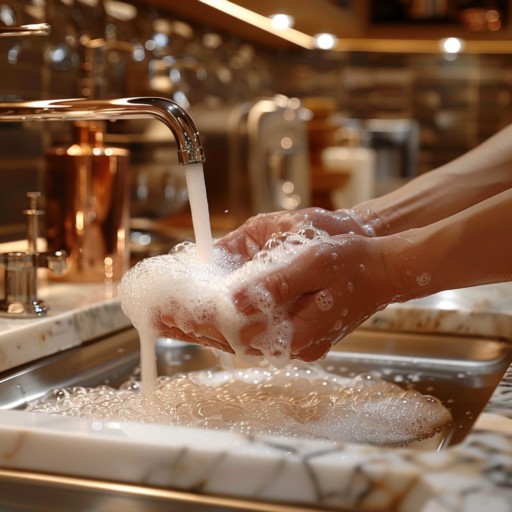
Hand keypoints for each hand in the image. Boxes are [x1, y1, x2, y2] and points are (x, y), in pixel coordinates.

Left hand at [156, 208, 379, 356]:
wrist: (382, 268)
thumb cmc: (352, 260)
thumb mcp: (314, 261)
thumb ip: (274, 283)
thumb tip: (233, 301)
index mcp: (297, 329)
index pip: (233, 329)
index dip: (195, 321)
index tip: (164, 313)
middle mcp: (294, 344)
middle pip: (232, 340)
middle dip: (192, 328)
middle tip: (158, 319)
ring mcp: (296, 343)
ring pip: (240, 340)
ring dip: (206, 329)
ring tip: (173, 320)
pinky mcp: (296, 336)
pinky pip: (253, 335)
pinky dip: (227, 327)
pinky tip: (210, 320)